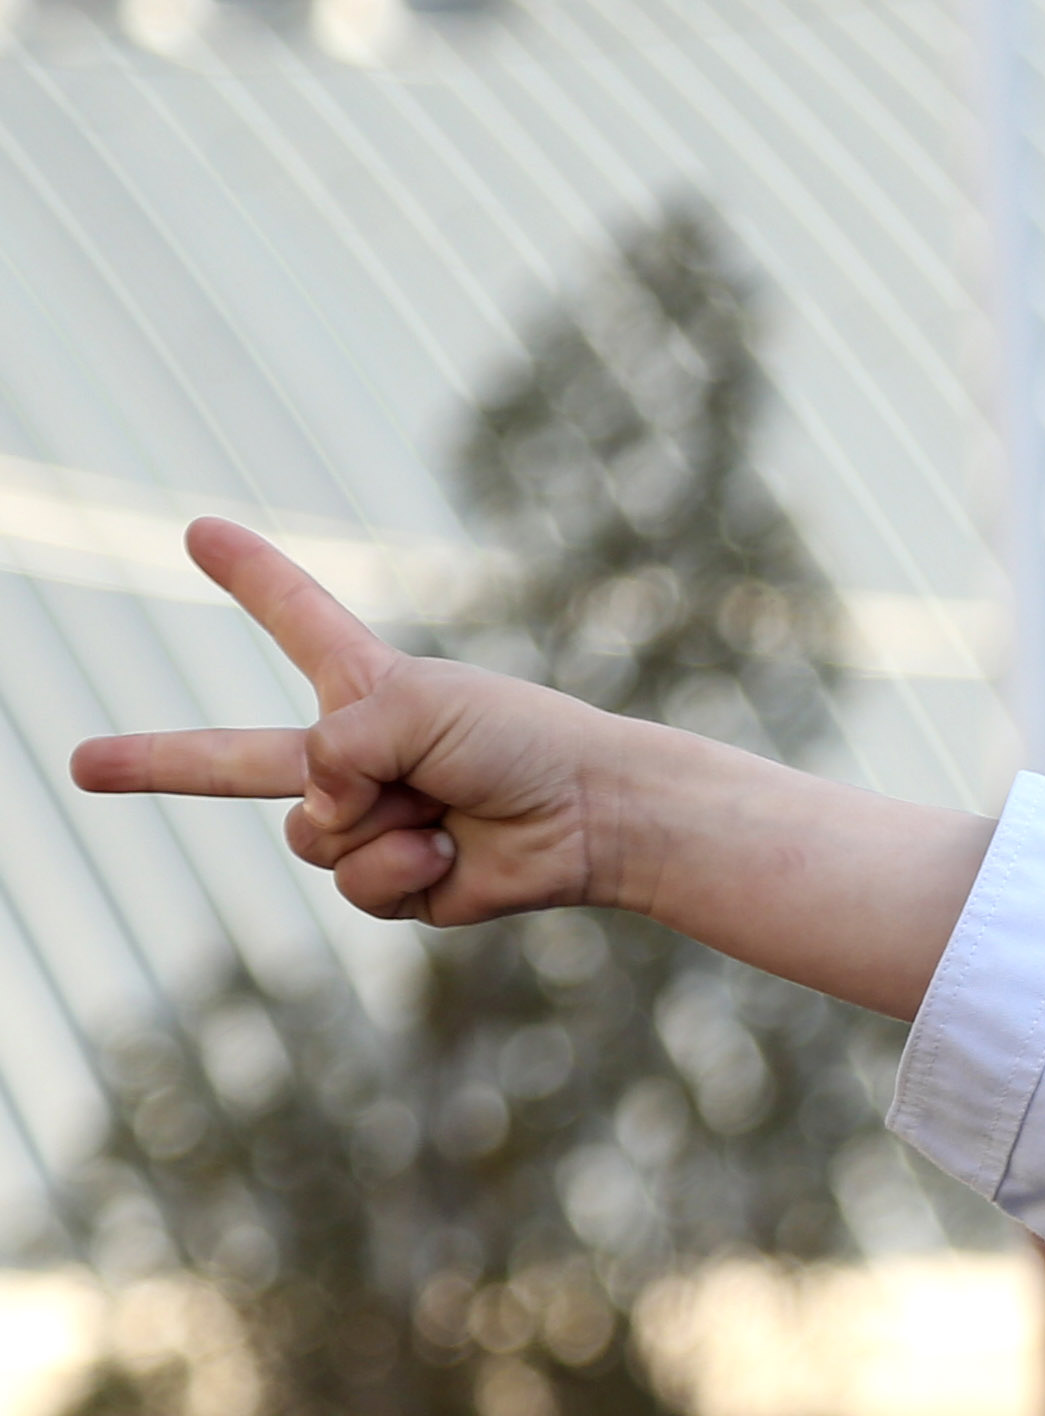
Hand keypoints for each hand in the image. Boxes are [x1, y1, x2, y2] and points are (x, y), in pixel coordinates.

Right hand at [70, 519, 616, 923]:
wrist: (591, 814)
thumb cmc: (518, 741)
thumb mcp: (415, 709)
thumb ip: (337, 747)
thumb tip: (316, 814)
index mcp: (363, 687)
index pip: (294, 618)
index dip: (251, 577)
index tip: (203, 532)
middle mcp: (357, 754)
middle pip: (230, 759)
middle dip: (154, 762)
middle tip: (81, 764)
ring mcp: (371, 821)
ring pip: (309, 834)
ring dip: (372, 821)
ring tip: (438, 804)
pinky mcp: (397, 882)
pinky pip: (355, 883)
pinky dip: (401, 867)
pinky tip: (449, 850)